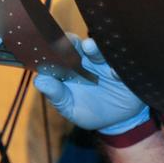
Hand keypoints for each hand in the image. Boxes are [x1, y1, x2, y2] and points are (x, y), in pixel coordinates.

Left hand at [33, 35, 149, 133]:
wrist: (119, 120)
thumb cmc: (90, 111)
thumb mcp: (71, 108)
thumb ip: (56, 96)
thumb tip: (39, 81)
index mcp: (69, 67)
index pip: (57, 54)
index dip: (50, 51)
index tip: (46, 50)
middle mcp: (86, 60)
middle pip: (77, 46)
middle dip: (72, 42)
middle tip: (68, 42)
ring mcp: (105, 63)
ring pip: (99, 50)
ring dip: (94, 48)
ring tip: (89, 47)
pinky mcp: (124, 70)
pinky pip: (121, 65)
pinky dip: (117, 68)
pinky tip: (114, 73)